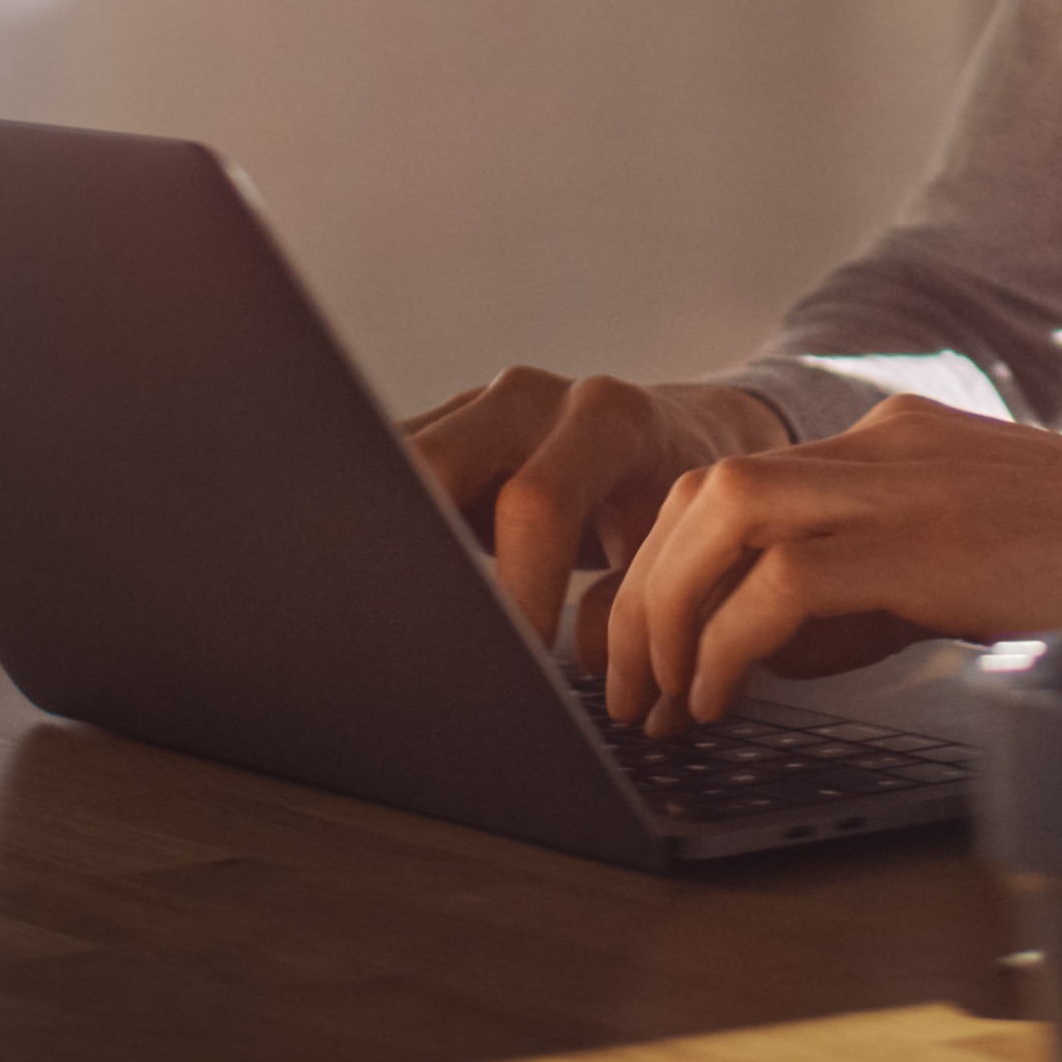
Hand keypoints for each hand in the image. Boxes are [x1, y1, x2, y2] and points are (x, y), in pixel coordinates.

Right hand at [399, 366, 793, 660]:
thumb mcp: (678, 549)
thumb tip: (580, 663)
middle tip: (414, 631)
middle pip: (433, 463)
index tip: (517, 661)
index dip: (516, 591)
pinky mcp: (444, 426)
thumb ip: (632, 604)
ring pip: (395, 462)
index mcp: (606, 421)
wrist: (686, 434)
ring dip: (382, 531)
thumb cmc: (683, 503)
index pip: (536, 505)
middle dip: (414, 548)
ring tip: (375, 609)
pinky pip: (392, 469)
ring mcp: (478, 405)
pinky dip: (383, 519)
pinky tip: (377, 573)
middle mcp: (533, 398)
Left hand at [605, 392, 1061, 734]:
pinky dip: (729, 645)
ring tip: (660, 703)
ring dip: (669, 614)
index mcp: (897, 440)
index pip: (732, 482)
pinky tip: (725, 701)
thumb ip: (870, 591)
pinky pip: (782, 579)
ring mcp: (913, 476)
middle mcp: (890, 439)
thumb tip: (759, 651)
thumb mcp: (970, 574)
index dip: (666, 566)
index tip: (644, 652)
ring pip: (722, 515)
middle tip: (623, 690)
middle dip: (642, 593)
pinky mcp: (936, 532)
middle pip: (704, 489)